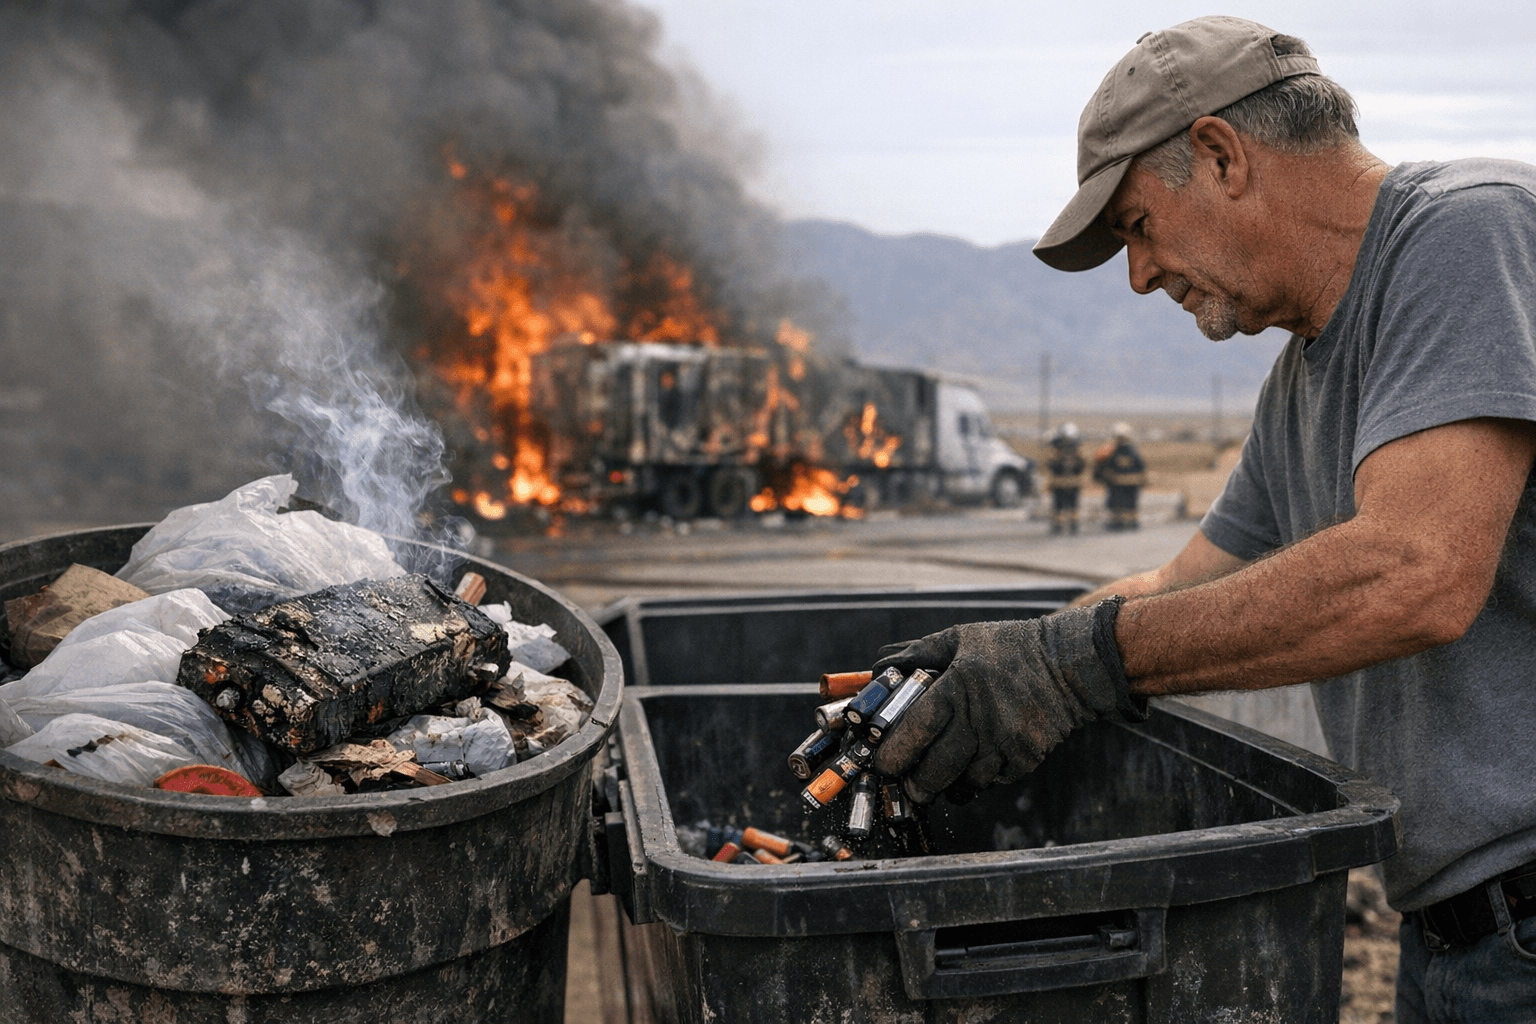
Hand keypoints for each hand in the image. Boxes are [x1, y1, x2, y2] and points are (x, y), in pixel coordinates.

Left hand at [869, 599, 1143, 802]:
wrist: (1070, 665)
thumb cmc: (1009, 648)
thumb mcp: (960, 638)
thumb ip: (917, 653)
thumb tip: (879, 667)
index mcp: (958, 686)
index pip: (916, 730)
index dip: (894, 753)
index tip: (882, 763)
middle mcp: (980, 718)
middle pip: (935, 768)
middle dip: (915, 784)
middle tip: (906, 784)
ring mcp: (1005, 743)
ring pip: (963, 783)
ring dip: (945, 787)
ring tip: (934, 782)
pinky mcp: (1026, 759)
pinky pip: (992, 782)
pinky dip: (977, 782)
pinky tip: (970, 770)